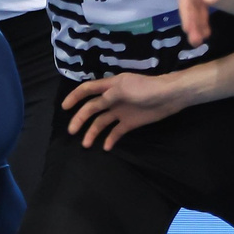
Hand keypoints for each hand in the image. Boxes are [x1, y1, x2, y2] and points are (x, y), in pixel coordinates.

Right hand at [63, 71, 189, 149]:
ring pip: (101, 122)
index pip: (87, 90)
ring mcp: (121, 111)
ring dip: (92, 132)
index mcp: (110, 86)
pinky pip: (116, 132)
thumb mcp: (124, 89)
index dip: (75, 97)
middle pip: (91, 108)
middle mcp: (112, 99)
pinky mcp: (129, 123)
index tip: (64, 107)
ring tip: (86, 144)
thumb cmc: (146, 89)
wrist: (169, 97)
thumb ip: (107, 96)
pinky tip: (105, 147)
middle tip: (72, 131)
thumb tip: (93, 104)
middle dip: (80, 119)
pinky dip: (110, 139)